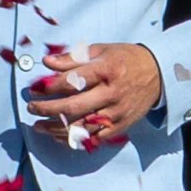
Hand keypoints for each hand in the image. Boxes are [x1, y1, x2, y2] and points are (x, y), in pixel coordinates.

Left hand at [24, 43, 161, 151]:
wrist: (159, 73)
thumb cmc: (126, 59)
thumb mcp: (101, 51)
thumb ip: (73, 58)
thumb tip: (47, 62)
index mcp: (106, 70)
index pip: (72, 81)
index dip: (49, 86)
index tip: (34, 89)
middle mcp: (112, 93)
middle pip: (73, 106)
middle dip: (47, 109)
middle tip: (31, 108)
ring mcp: (117, 112)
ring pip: (82, 126)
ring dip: (56, 128)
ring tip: (39, 126)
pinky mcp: (121, 125)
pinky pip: (95, 137)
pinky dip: (75, 139)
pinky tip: (59, 136)